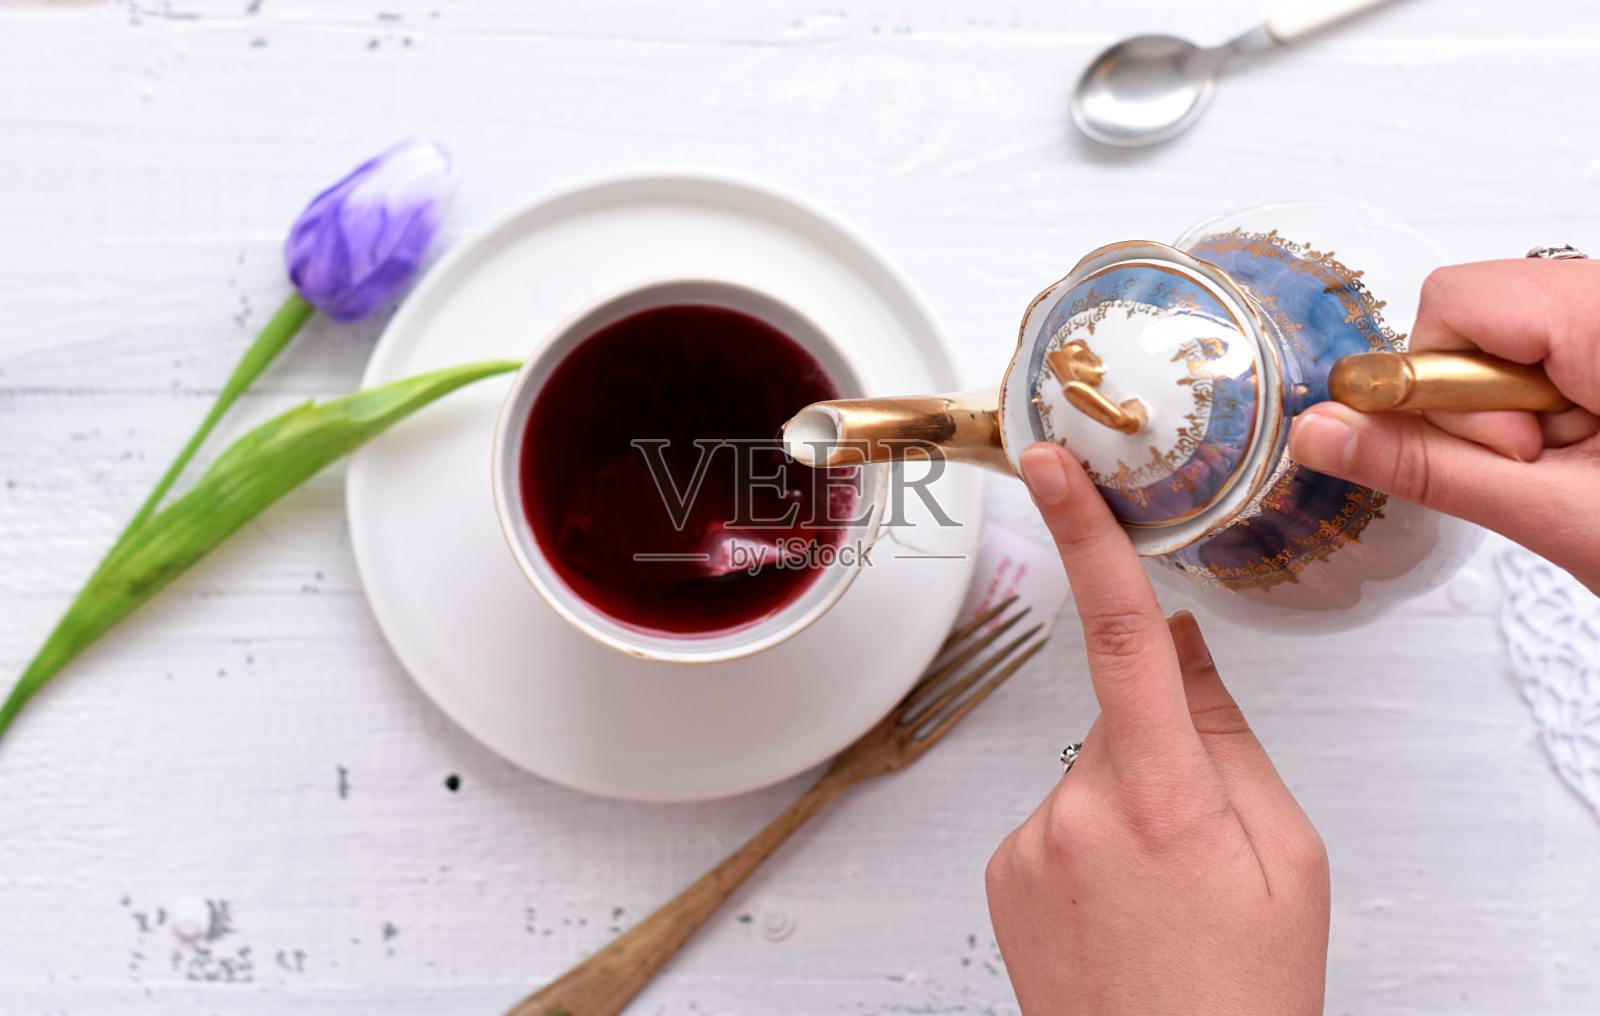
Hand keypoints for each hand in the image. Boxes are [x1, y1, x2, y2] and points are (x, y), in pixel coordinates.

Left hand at [985, 443, 1329, 1015]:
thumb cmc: (1239, 994)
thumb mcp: (1287, 856)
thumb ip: (1229, 736)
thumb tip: (1182, 647)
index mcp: (1165, 796)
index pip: (1122, 634)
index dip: (1086, 536)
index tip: (1050, 467)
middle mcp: (1078, 809)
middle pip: (1123, 724)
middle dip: (1165, 761)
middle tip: (1203, 856)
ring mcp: (1028, 841)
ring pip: (1090, 776)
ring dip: (1128, 812)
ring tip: (1163, 899)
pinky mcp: (1001, 869)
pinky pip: (1055, 820)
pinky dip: (1089, 847)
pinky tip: (1120, 909)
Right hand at [1288, 259, 1599, 591]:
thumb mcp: (1563, 516)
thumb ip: (1430, 467)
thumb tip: (1322, 431)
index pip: (1459, 300)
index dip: (1447, 386)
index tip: (1509, 455)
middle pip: (1483, 311)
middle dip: (1486, 401)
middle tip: (1551, 466)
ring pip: (1513, 334)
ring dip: (1521, 410)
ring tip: (1585, 464)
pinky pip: (1552, 349)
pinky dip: (1553, 406)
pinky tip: (1597, 449)